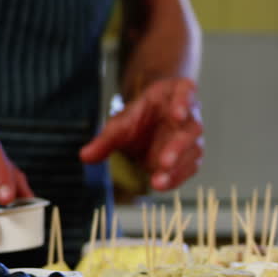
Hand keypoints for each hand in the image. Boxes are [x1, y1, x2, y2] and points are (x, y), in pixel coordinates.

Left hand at [79, 77, 202, 191]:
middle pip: (190, 129)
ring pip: (192, 150)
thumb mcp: (119, 124)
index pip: (186, 91)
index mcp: (175, 94)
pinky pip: (188, 167)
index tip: (177, 114)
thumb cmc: (138, 117)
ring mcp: (191, 136)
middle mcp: (189, 115)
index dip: (184, 101)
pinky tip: (161, 185)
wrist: (148, 122)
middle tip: (164, 162)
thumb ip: (105, 140)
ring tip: (158, 181)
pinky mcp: (190, 155)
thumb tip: (85, 156)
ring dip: (177, 167)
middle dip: (177, 146)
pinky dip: (176, 177)